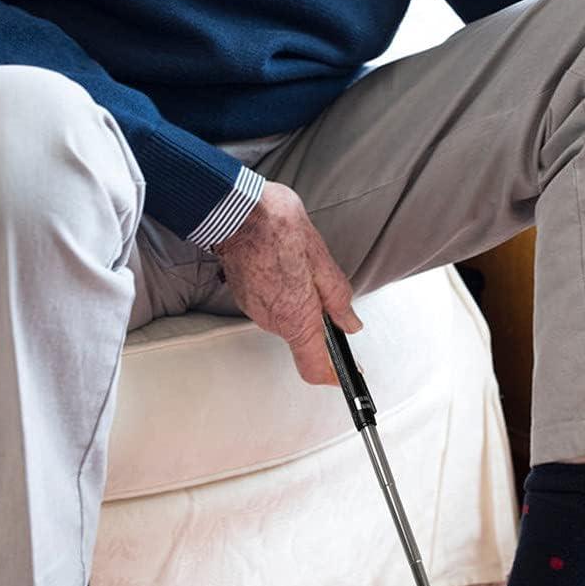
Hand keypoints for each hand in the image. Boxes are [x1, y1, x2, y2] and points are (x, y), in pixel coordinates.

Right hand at [213, 182, 361, 384]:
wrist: (234, 209)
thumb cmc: (276, 227)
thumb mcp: (321, 259)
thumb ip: (337, 297)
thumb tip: (350, 322)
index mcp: (295, 317)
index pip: (315, 367)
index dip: (334, 375)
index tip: (348, 372)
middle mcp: (271, 320)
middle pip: (302, 336)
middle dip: (317, 317)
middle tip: (324, 283)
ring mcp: (253, 309)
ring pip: (286, 316)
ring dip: (298, 298)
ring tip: (299, 263)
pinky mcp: (243, 295)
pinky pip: (269, 303)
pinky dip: (281, 289)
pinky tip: (282, 261)